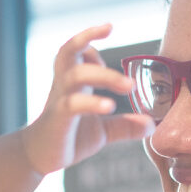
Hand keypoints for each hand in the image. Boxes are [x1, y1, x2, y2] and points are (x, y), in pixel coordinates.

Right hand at [25, 24, 154, 175]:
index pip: (74, 48)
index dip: (88, 39)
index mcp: (73, 81)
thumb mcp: (102, 130)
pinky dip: (92, 102)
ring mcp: (59, 100)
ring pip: (75, 74)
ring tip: (128, 86)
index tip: (108, 34)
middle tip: (112, 33)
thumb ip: (125, 125)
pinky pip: (72, 104)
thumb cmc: (68, 136)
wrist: (38, 157)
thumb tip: (152, 124)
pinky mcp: (58, 119)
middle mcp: (64, 85)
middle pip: (68, 51)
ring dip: (104, 75)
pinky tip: (109, 106)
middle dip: (88, 39)